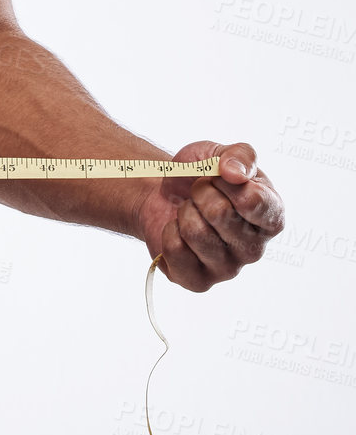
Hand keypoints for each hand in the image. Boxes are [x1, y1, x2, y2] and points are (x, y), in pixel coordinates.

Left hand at [133, 140, 282, 291]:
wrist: (163, 193)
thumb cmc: (199, 175)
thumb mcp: (220, 153)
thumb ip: (239, 155)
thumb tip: (235, 174)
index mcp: (271, 217)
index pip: (254, 201)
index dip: (225, 181)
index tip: (218, 175)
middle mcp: (255, 249)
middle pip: (220, 214)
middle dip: (200, 192)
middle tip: (199, 193)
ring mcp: (228, 269)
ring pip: (195, 232)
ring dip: (184, 211)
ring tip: (189, 211)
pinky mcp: (198, 282)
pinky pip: (175, 249)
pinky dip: (168, 230)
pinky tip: (178, 230)